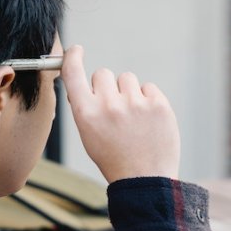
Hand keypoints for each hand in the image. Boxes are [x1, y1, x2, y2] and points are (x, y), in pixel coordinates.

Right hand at [60, 45, 179, 182]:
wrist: (145, 180)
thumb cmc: (115, 159)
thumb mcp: (90, 136)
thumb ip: (86, 109)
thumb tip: (85, 85)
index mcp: (86, 114)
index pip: (73, 73)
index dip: (73, 57)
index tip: (77, 50)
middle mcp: (109, 105)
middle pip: (104, 74)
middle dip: (108, 87)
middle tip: (116, 111)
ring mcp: (135, 103)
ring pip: (128, 79)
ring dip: (129, 93)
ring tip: (134, 119)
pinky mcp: (158, 104)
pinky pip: (149, 88)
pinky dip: (148, 100)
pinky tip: (148, 121)